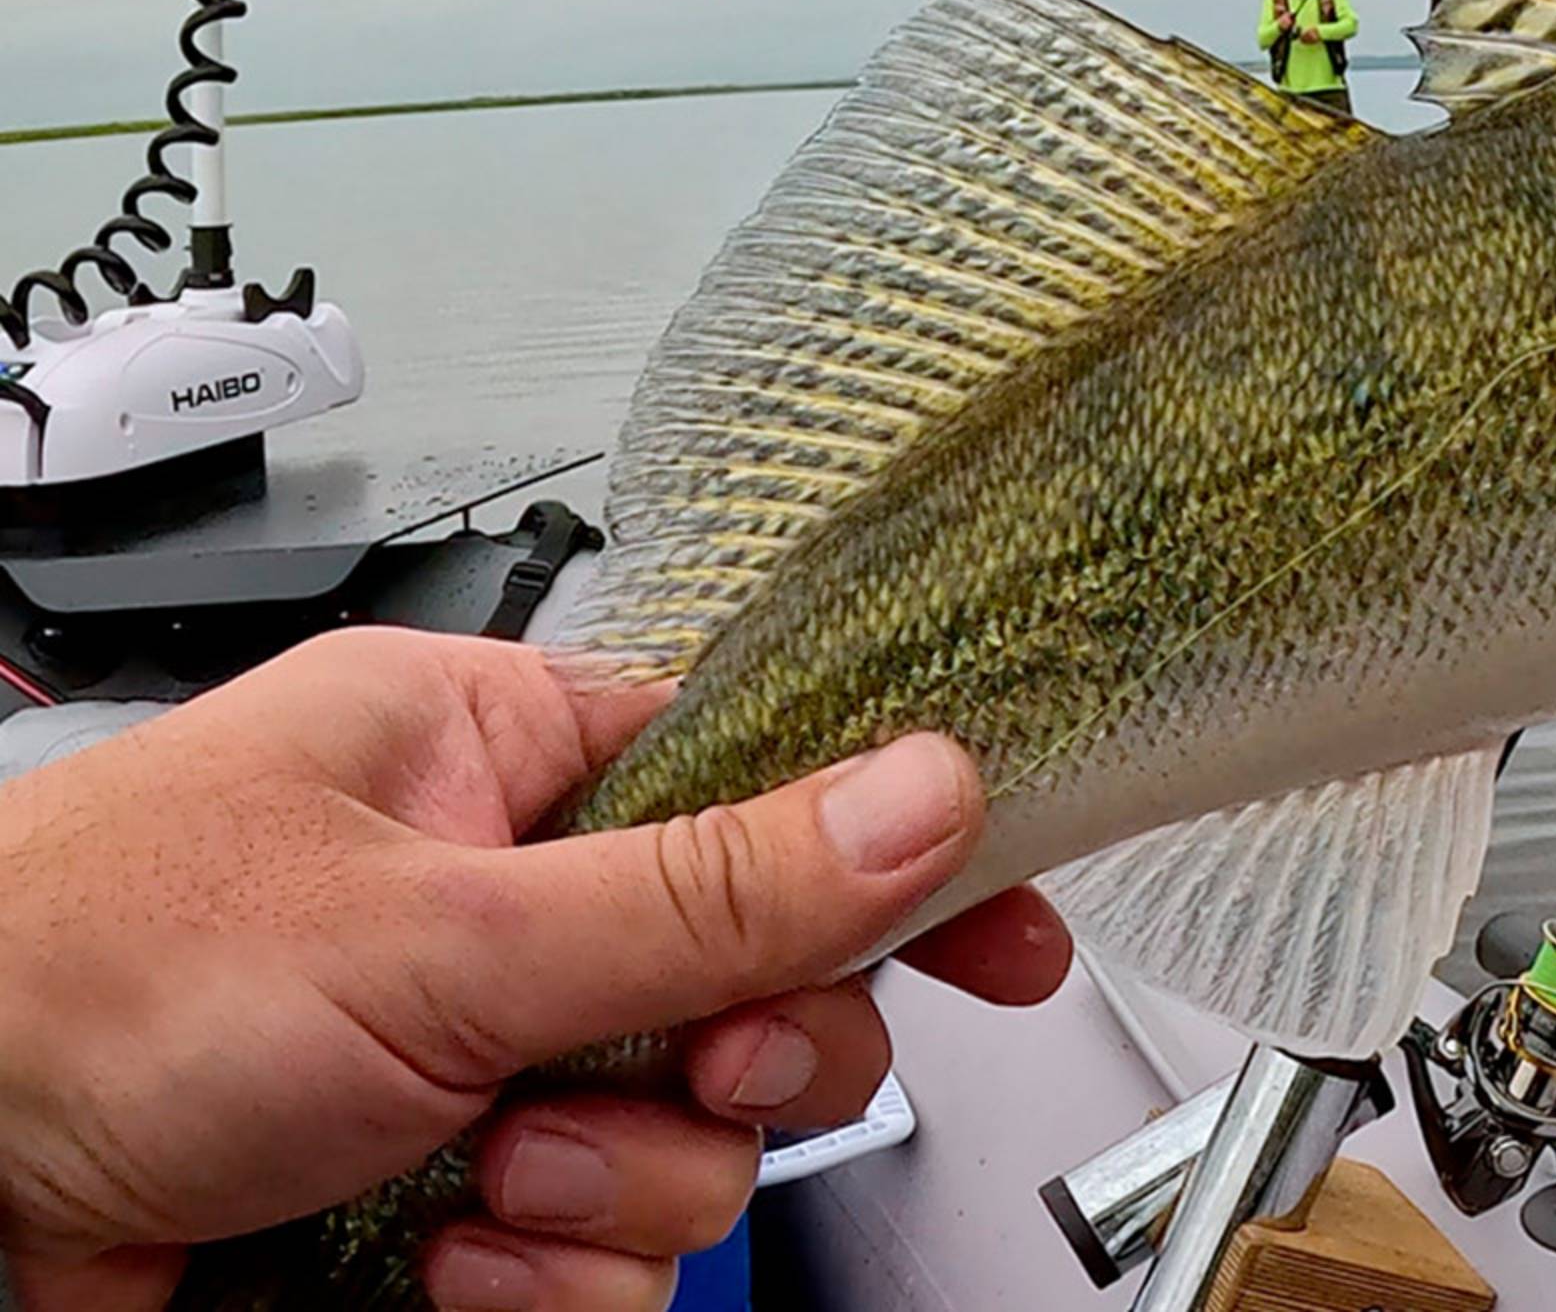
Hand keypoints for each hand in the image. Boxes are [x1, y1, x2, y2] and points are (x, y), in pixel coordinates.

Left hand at [0, 628, 1074, 1311]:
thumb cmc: (77, 981)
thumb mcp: (437, 929)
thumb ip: (706, 885)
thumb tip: (924, 795)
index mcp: (490, 754)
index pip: (769, 777)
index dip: (895, 858)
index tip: (1006, 941)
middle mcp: (491, 901)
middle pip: (756, 985)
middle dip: (721, 1064)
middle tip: (674, 1070)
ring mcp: (465, 1061)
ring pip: (685, 1143)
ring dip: (604, 1189)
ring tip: (472, 1180)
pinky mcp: (430, 1204)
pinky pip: (594, 1255)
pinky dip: (535, 1281)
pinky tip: (437, 1263)